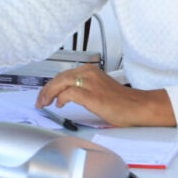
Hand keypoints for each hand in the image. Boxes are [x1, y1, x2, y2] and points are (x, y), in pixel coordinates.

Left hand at [36, 65, 176, 126]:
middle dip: (46, 90)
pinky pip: (69, 93)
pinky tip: (59, 104)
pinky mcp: (92, 95)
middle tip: (40, 101)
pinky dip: (61, 98)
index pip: (63, 75)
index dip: (50, 85)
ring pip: (61, 83)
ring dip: (49, 94)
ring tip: (45, 103)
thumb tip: (63, 95)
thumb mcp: (97, 89)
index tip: (44, 94)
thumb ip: (81, 88)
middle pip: (59, 78)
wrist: (138, 107)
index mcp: (90, 70)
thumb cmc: (121, 101)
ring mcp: (90, 83)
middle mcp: (89, 73)